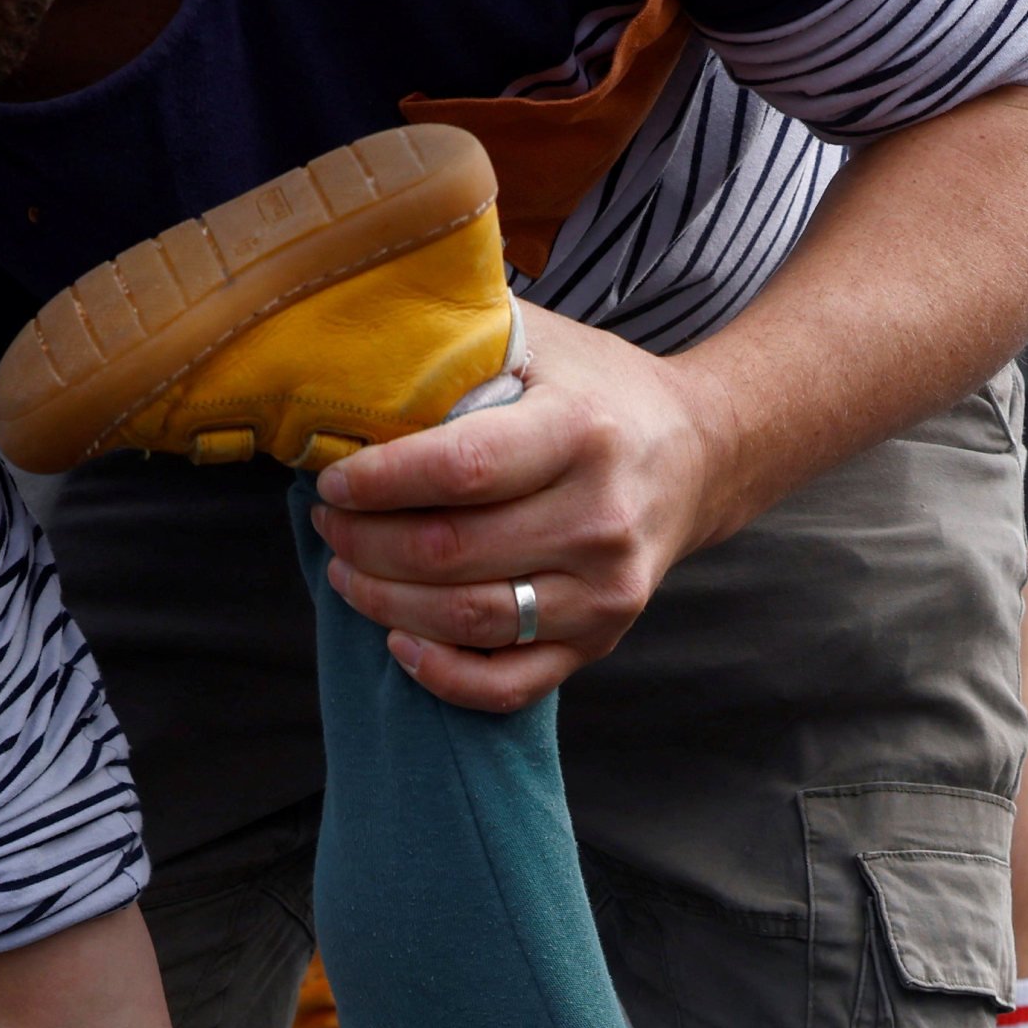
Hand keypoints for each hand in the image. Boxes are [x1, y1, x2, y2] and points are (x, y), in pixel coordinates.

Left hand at [309, 306, 718, 714]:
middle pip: (449, 551)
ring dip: (384, 602)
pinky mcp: (601, 639)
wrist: (698, 454)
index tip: (333, 480)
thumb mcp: (540, 343)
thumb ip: (460, 348)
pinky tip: (399, 639)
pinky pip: (507, 683)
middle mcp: (600, 519)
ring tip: (346, 571)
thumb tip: (351, 366)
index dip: (379, 483)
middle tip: (329, 522)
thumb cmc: (597, 393)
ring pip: (466, 620)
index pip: (460, 470)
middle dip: (364, 543)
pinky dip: (441, 674)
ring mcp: (604, 591)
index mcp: (581, 433)